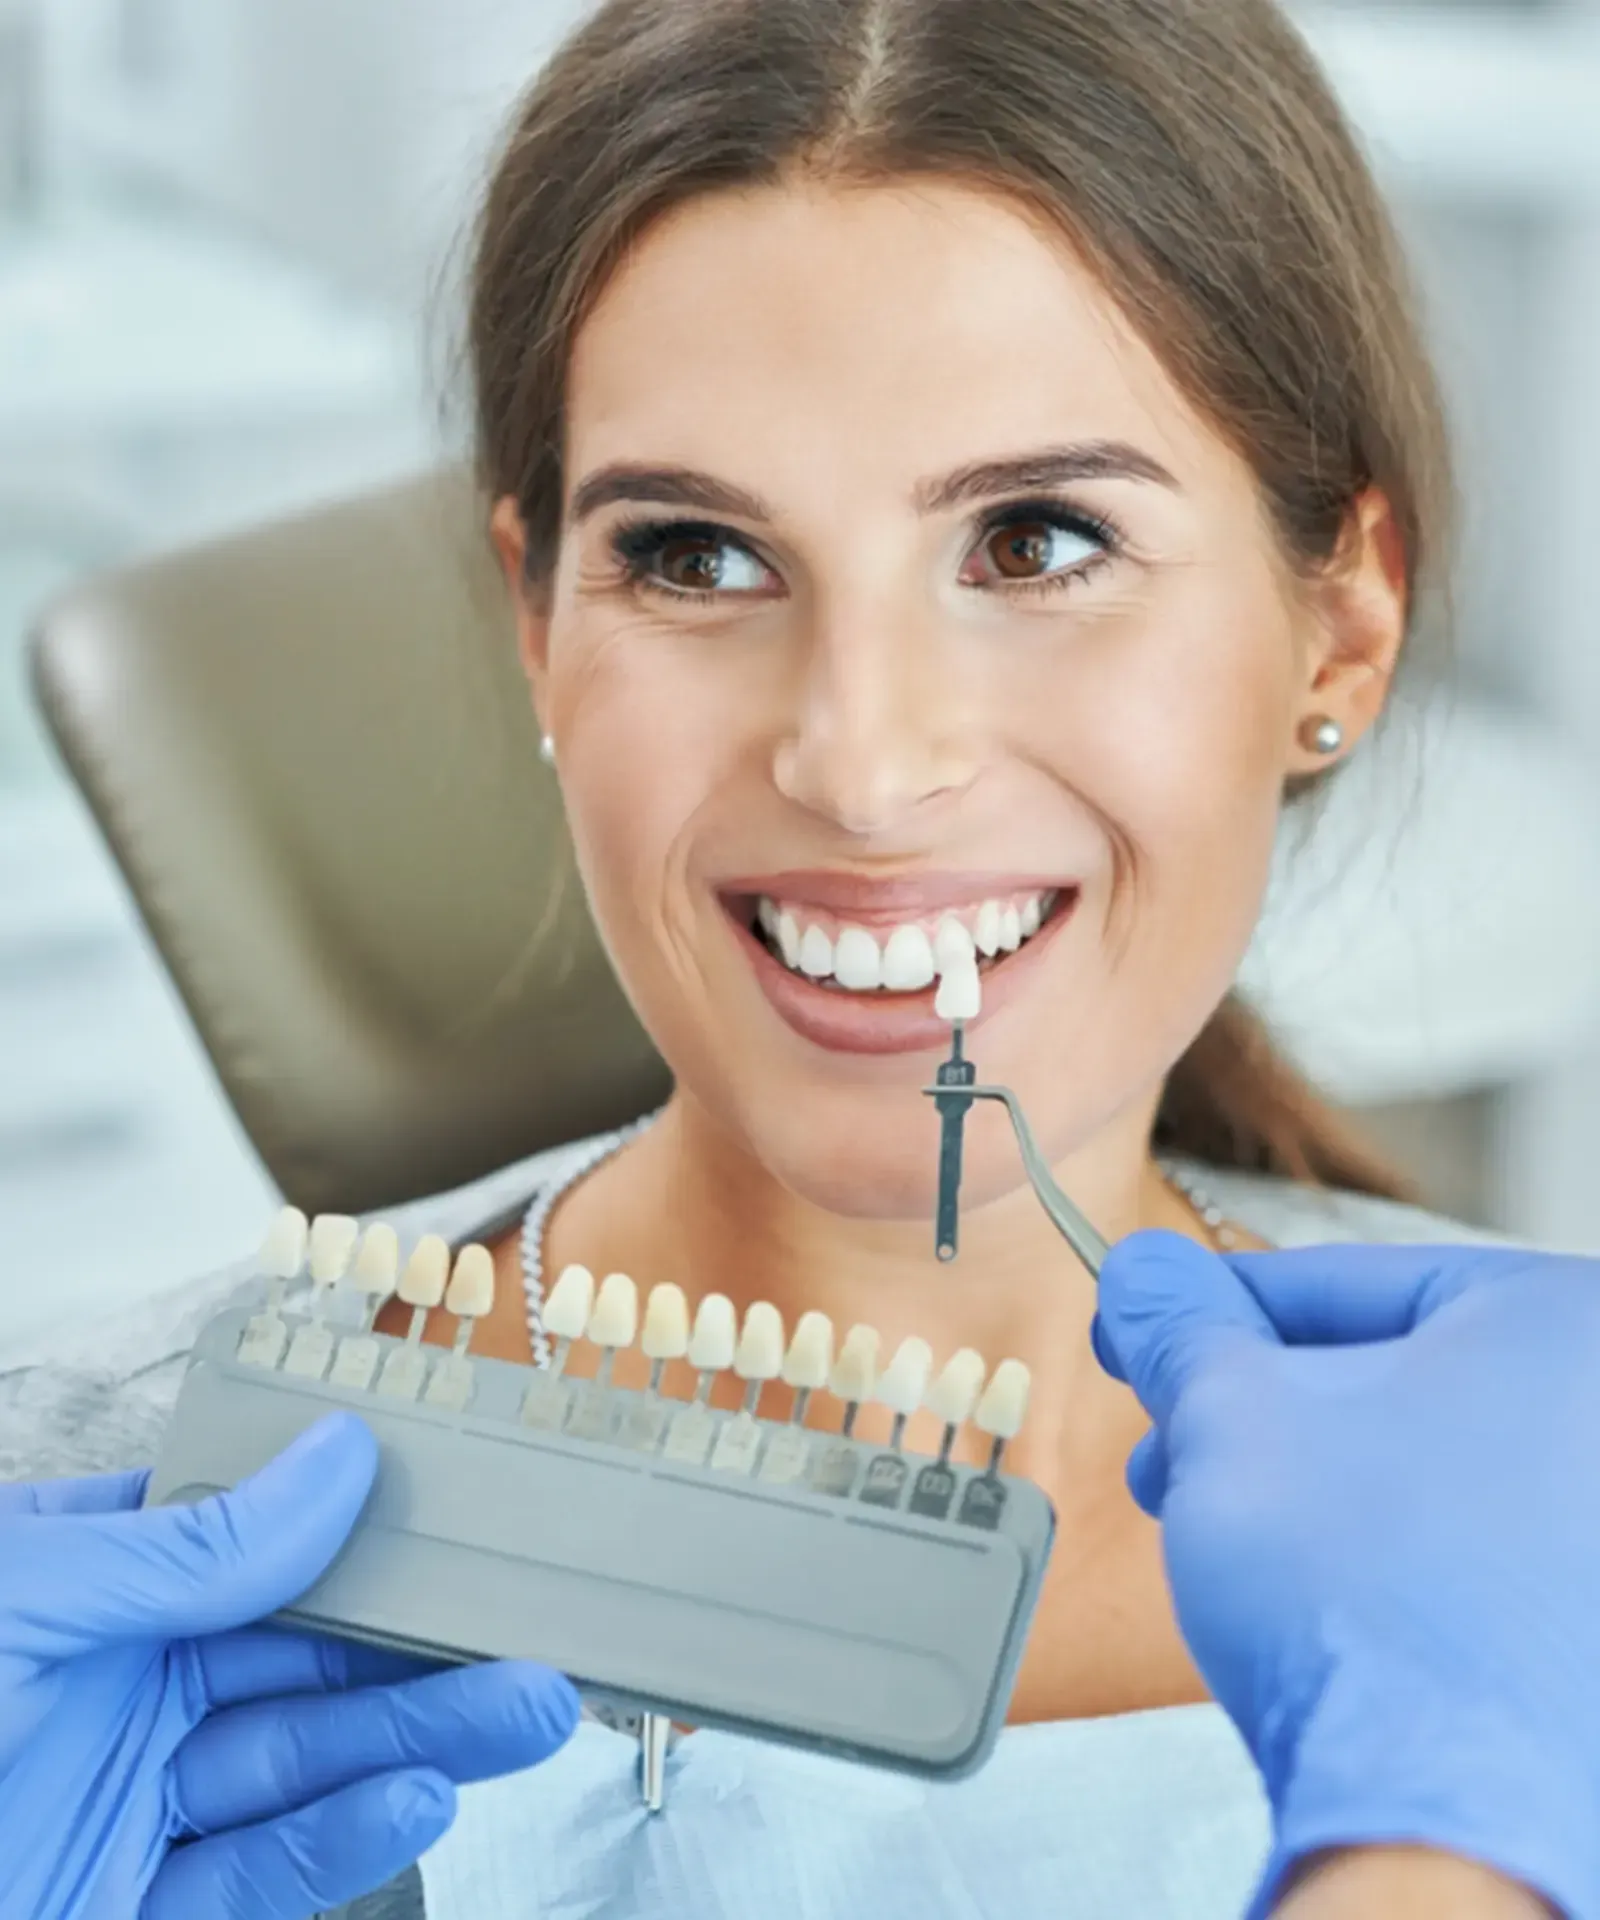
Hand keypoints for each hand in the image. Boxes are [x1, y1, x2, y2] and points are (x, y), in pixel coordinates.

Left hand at [0, 1413, 579, 1919]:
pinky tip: (409, 1798)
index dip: (360, 1529)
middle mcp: (111, 1689)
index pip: (248, 1538)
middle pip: (299, 1657)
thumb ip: (186, 1549)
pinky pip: (257, 1872)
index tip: (466, 1517)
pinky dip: (338, 1839)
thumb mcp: (24, 1612)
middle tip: (534, 1639)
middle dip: (420, 1650)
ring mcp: (124, 1807)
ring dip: (416, 1740)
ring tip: (522, 1712)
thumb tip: (333, 1463)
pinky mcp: (134, 1911)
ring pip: (300, 1762)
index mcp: (79, 1589)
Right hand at [1092, 1235, 1599, 1919]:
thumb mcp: (1231, 1415)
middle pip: (1388, 1371)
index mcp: (1563, 1327)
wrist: (1449, 1819)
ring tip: (1208, 1520)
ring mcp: (1597, 1530)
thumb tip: (1146, 1274)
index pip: (1349, 1280)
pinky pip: (1461, 1541)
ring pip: (1418, 1462)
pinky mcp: (1581, 1624)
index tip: (1145, 1327)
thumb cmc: (1365, 1593)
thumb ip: (1181, 1326)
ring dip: (1297, 1478)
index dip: (1215, 1306)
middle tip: (1167, 1440)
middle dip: (1252, 1411)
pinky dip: (1371, 1542)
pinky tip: (1298, 1581)